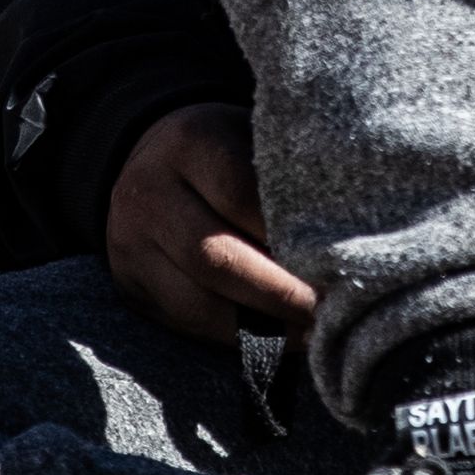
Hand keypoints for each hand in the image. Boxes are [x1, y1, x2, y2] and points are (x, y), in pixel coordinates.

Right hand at [104, 103, 315, 344]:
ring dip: (261, 328)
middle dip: (280, 293)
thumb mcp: (253, 135)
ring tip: (313, 335)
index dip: (288, 234)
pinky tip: (278, 339)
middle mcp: (148, 193)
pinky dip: (237, 338)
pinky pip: (186, 324)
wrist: (150, 162)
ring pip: (197, 304)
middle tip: (331, 310)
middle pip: (215, 258)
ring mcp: (130, 246)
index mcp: (188, 142)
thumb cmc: (227, 150)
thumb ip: (287, 172)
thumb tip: (345, 229)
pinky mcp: (130, 288)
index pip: (240, 195)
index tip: (337, 259)